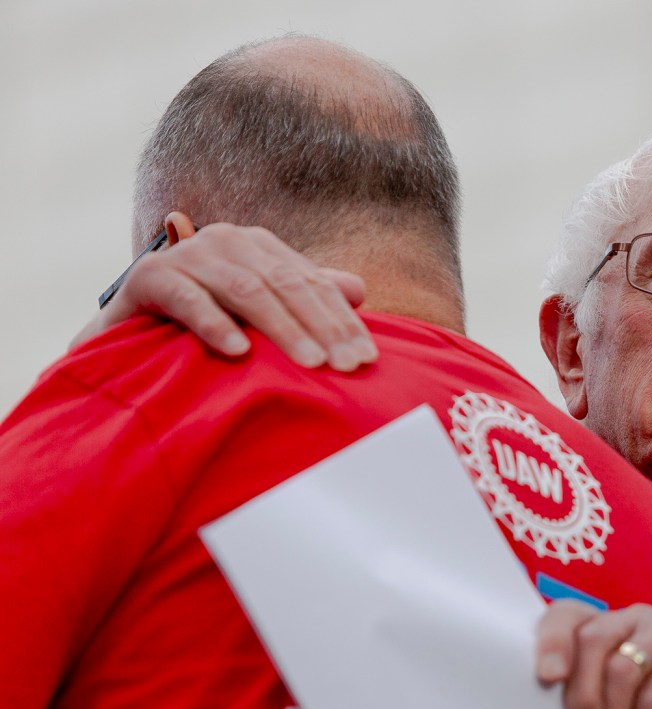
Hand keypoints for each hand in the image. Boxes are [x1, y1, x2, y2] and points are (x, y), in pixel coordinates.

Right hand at [73, 218, 375, 370]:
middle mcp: (228, 242)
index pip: (313, 284)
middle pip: (287, 285)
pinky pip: (188, 299)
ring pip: (247, 291)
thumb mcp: (260, 314)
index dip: (343, 321)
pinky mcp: (149, 275)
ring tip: (311, 364)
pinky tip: (238, 351)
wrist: (126, 335)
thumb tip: (359, 290)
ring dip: (282, 329)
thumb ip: (305, 298)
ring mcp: (188, 255)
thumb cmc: (203, 325)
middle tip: (349, 367)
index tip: (368, 359)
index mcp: (260, 247)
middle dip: (323, 328)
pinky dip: (215, 324)